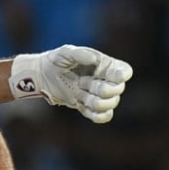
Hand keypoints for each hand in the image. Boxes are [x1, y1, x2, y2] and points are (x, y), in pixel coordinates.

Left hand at [10, 45, 132, 122]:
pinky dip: (98, 115)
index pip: (125, 71)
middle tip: (82, 83)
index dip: (122, 75)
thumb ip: (80, 54)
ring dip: (95, 101)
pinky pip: (104, 117)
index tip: (114, 77)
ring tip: (80, 94)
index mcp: (105, 65)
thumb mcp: (65, 52)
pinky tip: (85, 107)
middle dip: (101, 89)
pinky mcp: (91, 108)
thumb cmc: (57, 60)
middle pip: (118, 90)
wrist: (44, 76)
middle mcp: (106, 81)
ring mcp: (100, 96)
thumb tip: (94, 59)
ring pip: (111, 104)